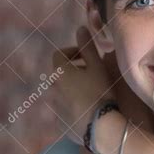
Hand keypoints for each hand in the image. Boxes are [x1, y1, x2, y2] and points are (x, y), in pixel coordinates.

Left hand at [51, 26, 114, 142]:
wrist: (101, 126)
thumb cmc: (100, 91)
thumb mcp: (97, 66)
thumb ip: (88, 46)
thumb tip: (81, 27)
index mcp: (59, 72)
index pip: (58, 54)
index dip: (73, 51)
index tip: (87, 56)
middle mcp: (52, 88)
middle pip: (60, 73)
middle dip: (74, 70)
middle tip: (93, 73)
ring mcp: (54, 107)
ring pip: (62, 91)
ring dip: (73, 88)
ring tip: (92, 92)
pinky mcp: (60, 122)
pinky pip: (65, 108)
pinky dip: (74, 104)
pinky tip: (89, 108)